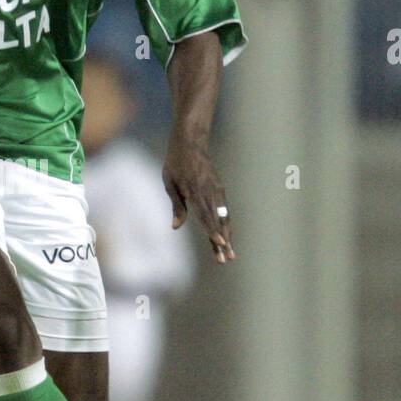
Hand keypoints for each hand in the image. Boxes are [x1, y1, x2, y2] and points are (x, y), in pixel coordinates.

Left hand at [162, 135, 234, 263]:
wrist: (190, 142)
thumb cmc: (175, 163)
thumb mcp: (170, 182)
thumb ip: (176, 205)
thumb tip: (176, 227)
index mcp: (195, 191)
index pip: (205, 215)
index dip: (212, 231)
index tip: (219, 244)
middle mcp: (209, 192)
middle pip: (217, 220)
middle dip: (221, 241)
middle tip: (225, 259)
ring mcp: (217, 190)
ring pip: (224, 217)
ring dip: (227, 236)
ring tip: (230, 254)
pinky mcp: (220, 188)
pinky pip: (224, 210)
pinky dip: (226, 224)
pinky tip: (227, 237)